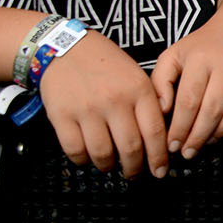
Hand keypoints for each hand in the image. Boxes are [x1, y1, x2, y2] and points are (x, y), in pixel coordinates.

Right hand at [36, 31, 170, 176]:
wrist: (65, 48)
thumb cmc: (105, 63)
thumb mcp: (137, 76)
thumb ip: (150, 103)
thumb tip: (160, 137)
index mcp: (139, 90)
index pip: (155, 132)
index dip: (159, 157)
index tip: (160, 170)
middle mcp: (115, 101)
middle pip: (131, 148)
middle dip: (135, 168)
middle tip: (135, 174)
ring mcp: (87, 109)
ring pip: (103, 153)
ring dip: (109, 167)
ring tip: (111, 167)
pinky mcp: (61, 116)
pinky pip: (75, 150)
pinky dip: (83, 160)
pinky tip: (88, 158)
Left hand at [153, 14, 222, 161]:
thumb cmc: (205, 45)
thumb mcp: (173, 55)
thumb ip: (159, 81)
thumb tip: (161, 110)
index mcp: (199, 57)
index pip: (188, 101)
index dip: (180, 128)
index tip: (174, 145)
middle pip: (213, 108)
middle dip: (199, 136)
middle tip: (190, 152)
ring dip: (222, 131)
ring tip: (209, 141)